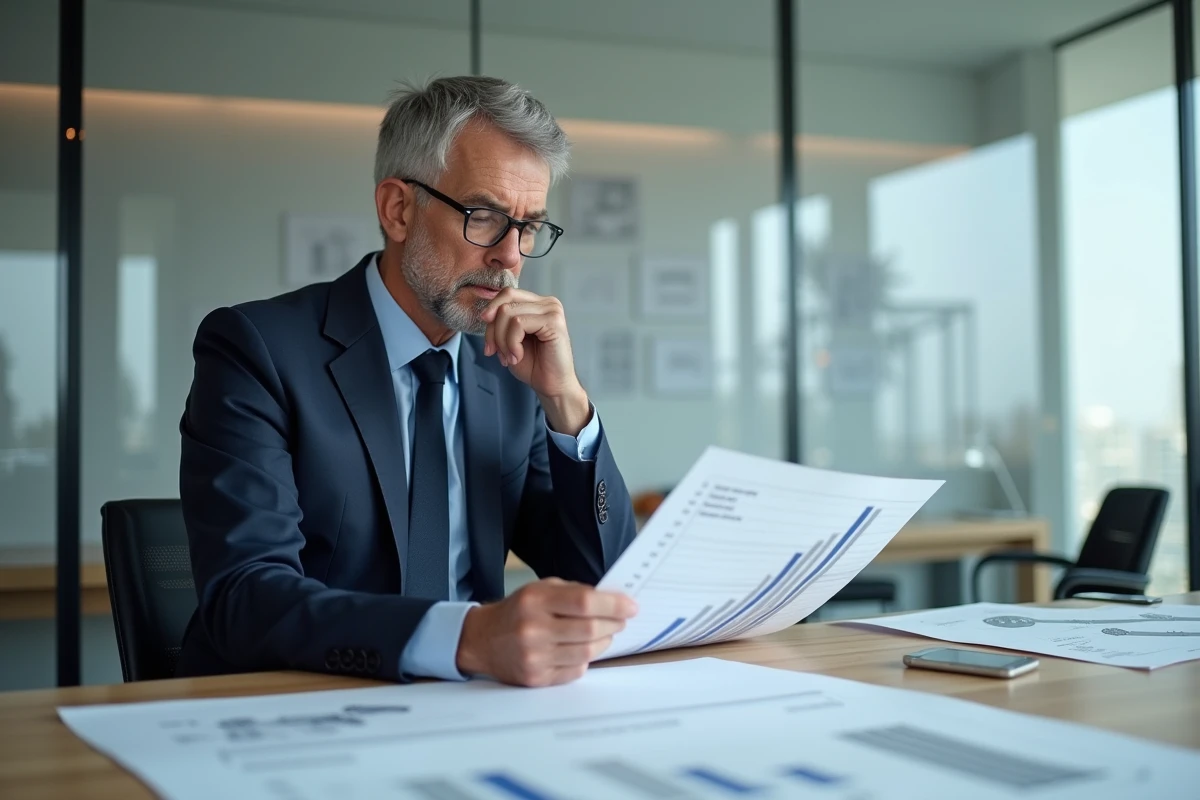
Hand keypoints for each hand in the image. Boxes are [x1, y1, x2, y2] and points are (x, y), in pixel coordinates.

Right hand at [455, 578, 637, 686]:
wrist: (482, 640)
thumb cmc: (517, 611)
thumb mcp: (540, 589)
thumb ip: (574, 592)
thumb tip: (613, 600)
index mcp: (535, 600)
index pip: (584, 602)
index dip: (613, 604)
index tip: (631, 606)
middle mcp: (533, 629)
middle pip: (590, 629)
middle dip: (614, 624)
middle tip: (621, 620)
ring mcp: (534, 657)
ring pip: (587, 653)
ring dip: (604, 642)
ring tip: (604, 633)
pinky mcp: (536, 678)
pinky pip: (576, 671)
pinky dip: (586, 659)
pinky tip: (582, 649)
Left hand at [480, 289, 590, 434]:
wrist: (551, 385)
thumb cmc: (533, 364)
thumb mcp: (509, 339)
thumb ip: (500, 322)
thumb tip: (485, 314)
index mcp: (537, 304)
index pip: (507, 294)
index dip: (491, 313)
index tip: (488, 341)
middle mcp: (547, 303)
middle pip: (505, 302)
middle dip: (493, 331)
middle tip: (497, 353)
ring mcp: (552, 310)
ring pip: (507, 313)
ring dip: (502, 340)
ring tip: (510, 357)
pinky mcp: (554, 322)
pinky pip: (518, 323)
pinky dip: (511, 343)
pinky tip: (517, 356)